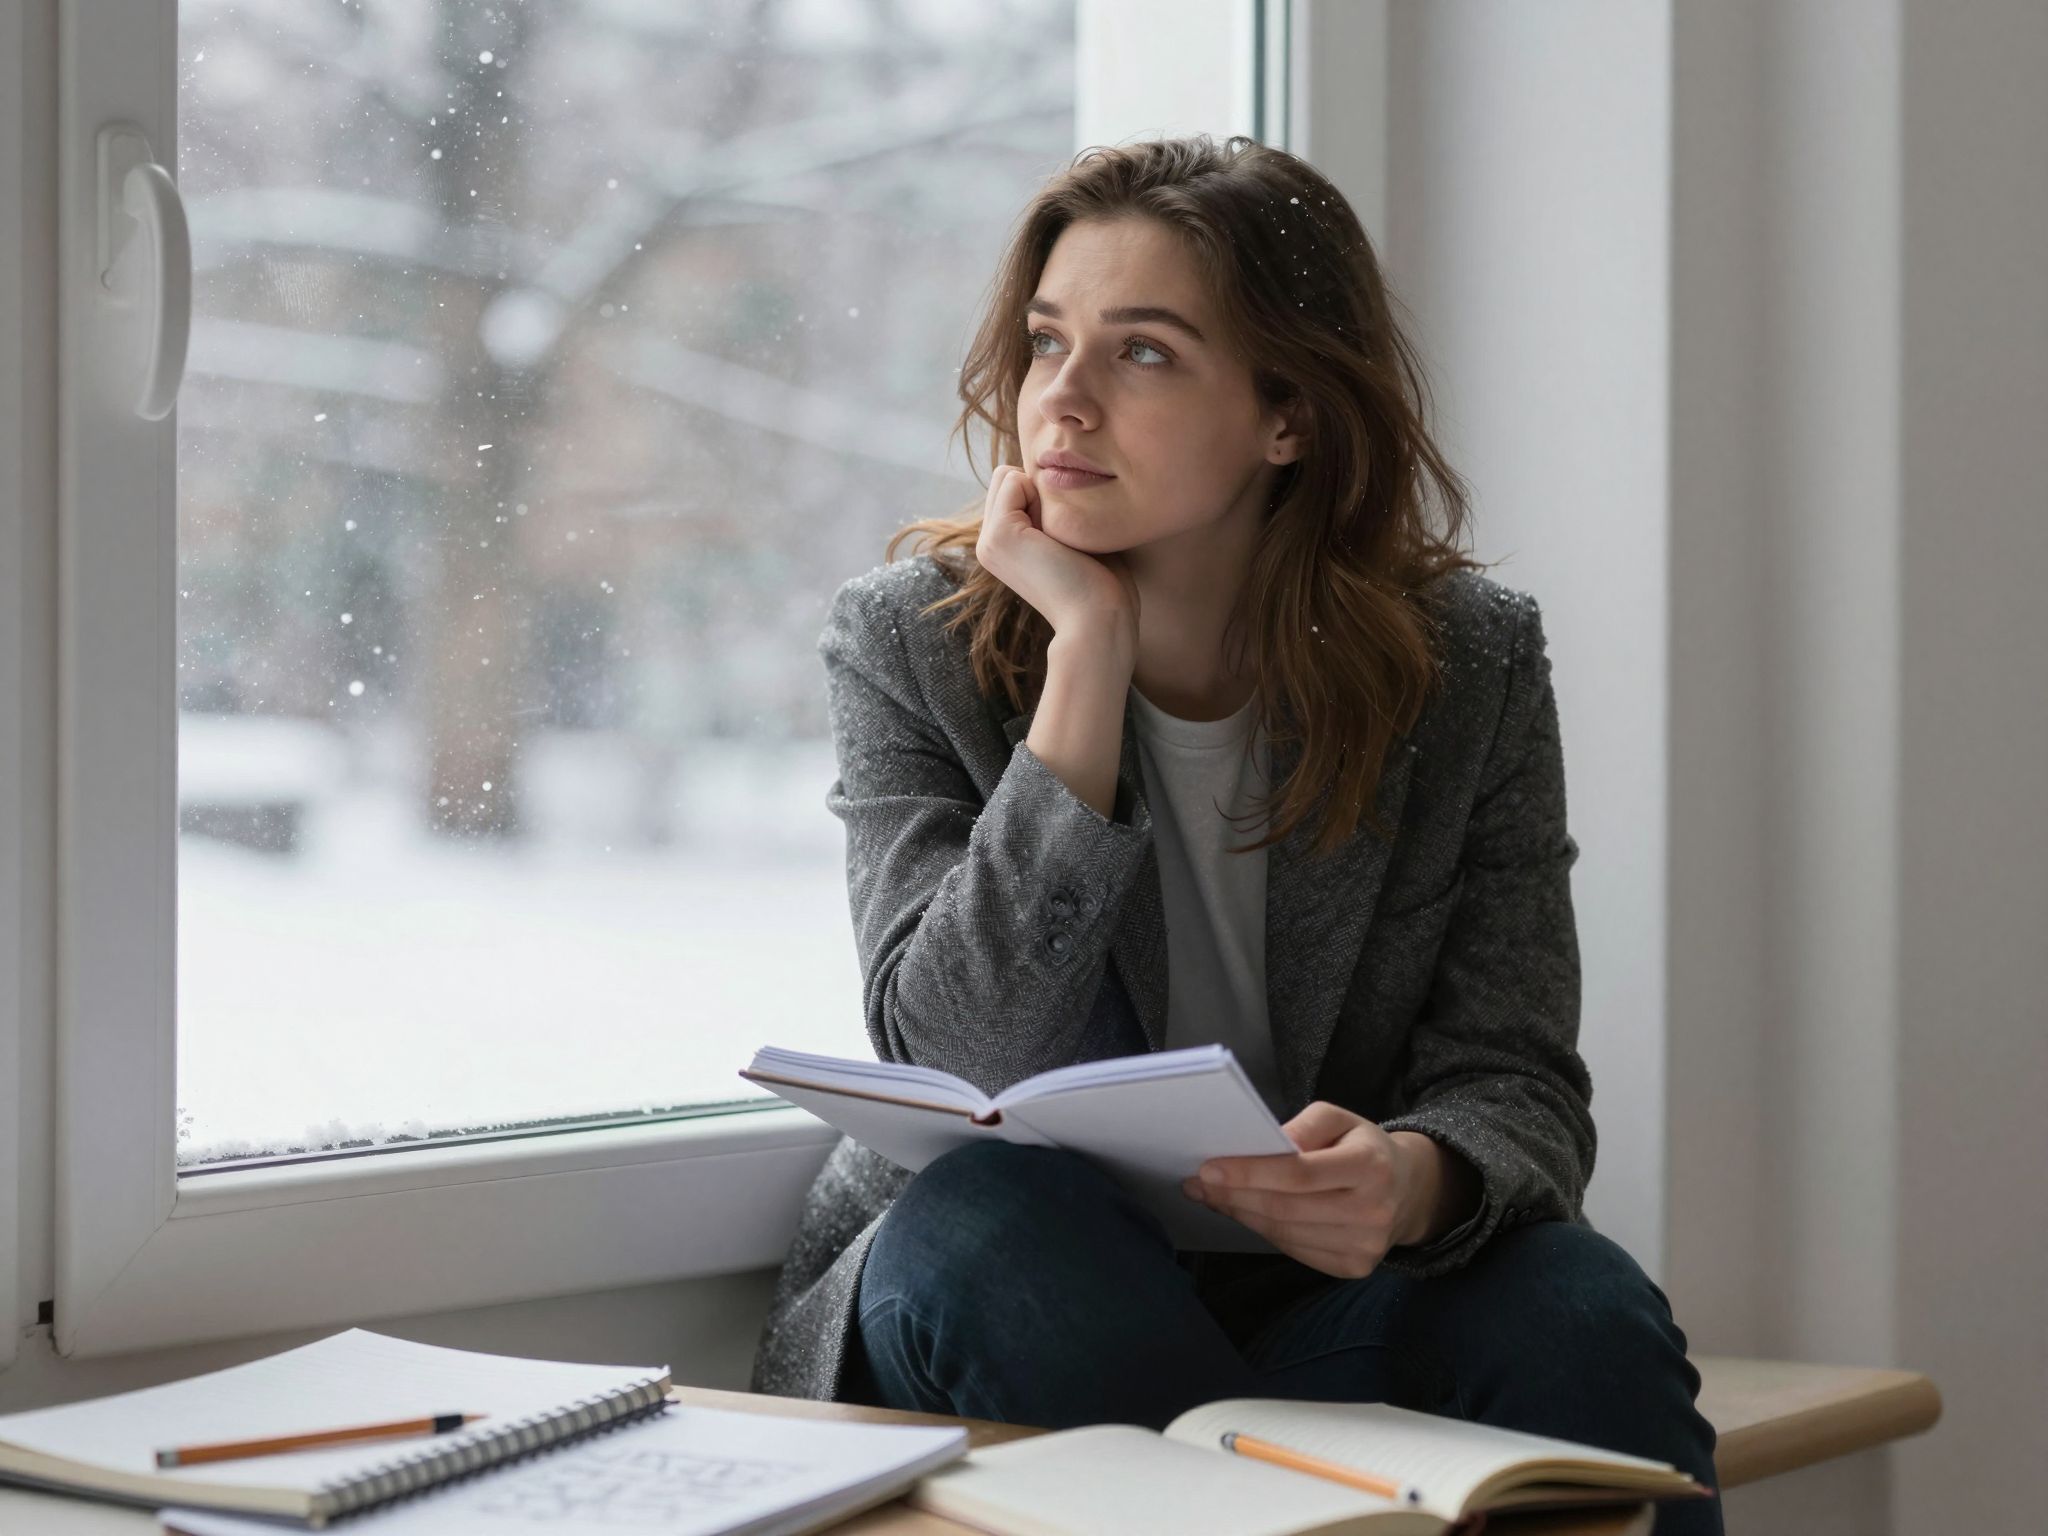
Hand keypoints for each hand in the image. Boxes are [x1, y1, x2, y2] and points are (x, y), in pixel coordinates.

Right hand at [974, 464, 1138, 647]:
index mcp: (1002, 547)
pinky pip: (1014, 479)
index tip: (1066, 534)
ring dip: (1042, 493)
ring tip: (1060, 536)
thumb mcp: (1070, 537)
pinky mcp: (999, 535)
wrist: (1098, 619)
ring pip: (1007, 475)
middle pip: (1006, 477)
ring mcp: (989, 541)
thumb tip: (1050, 476)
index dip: (1046, 494)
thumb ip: (1053, 511)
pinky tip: (1058, 535)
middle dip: (1040, 490)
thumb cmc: (1101, 583)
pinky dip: (1043, 494)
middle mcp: (988, 544)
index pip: (1012, 486)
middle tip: (1064, 533)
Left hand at [1180, 1103, 1437, 1279]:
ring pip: (1284, 1233)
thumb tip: (1263, 1146)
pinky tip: (1246, 1213)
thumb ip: (1303, 1126)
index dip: (1250, 1172)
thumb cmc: (1362, 1148)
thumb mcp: (1340, 1119)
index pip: (1299, 1173)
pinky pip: (1294, 1250)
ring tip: (1213, 1196)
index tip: (1209, 1168)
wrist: (1407, 1191)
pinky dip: (1264, 1231)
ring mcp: (1365, 1246)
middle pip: (1286, 1208)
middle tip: (1198, 1183)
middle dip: (1235, 1195)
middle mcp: (1372, 1211)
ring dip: (1242, 1214)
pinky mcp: (1354, 1267)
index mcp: (1370, 1166)